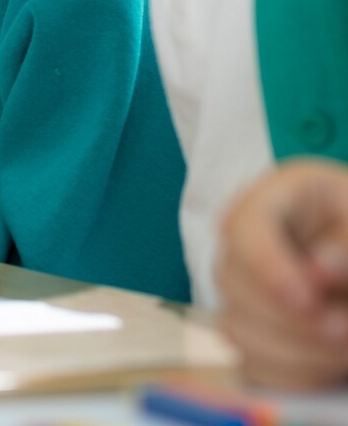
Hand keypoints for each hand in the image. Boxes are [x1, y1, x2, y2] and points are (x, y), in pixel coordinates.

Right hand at [217, 159, 347, 388]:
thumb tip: (320, 269)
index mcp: (272, 199)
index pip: (242, 227)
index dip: (267, 267)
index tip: (309, 299)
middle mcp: (242, 244)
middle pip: (234, 283)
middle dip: (293, 319)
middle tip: (346, 330)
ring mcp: (240, 289)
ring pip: (238, 328)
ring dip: (299, 350)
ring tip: (347, 347)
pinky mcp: (250, 328)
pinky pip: (252, 362)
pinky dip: (294, 372)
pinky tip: (330, 362)